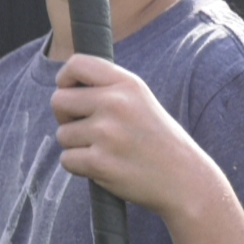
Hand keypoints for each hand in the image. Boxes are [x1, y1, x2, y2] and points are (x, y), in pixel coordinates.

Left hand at [51, 55, 212, 217]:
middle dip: (65, 116)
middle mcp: (115, 103)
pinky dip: (79, 166)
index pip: (76, 64)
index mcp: (127, 83)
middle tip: (86, 128)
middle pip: (58, 100)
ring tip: (105, 150)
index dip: (64, 78)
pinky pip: (67, 160)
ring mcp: (107, 133)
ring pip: (62, 134)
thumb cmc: (156, 139)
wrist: (184, 180)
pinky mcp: (100, 163)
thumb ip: (107, 87)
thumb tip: (63, 84)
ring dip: (76, 145)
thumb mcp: (140, 100)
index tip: (70, 91)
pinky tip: (104, 167)